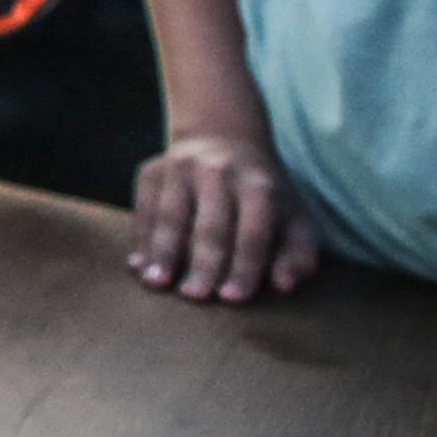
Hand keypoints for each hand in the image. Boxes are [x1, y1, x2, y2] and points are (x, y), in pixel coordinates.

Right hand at [129, 134, 320, 304]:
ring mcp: (181, 168)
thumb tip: (284, 286)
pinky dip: (141, 238)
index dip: (244, 266)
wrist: (221, 137)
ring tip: (157, 283)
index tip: (232, 299)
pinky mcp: (152, 171)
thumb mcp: (293, 217)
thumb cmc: (263, 194)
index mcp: (260, 186)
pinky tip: (139, 266)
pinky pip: (144, 208)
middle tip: (195, 297)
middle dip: (204, 264)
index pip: (253, 232)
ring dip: (163, 252)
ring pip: (171, 215)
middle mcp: (220, 172)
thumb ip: (298, 255)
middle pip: (212, 225)